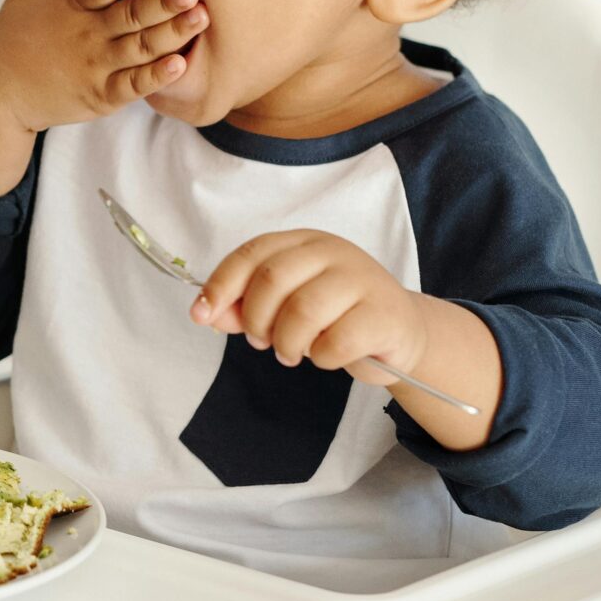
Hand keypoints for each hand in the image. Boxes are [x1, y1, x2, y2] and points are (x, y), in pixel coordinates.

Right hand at [0, 0, 205, 134]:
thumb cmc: (13, 38)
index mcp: (71, 4)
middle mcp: (86, 34)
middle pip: (129, 16)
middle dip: (161, 3)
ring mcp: (95, 66)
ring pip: (140, 48)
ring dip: (171, 34)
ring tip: (200, 18)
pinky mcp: (102, 95)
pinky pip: (133, 85)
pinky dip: (156, 76)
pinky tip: (180, 63)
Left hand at [191, 229, 428, 386]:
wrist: (400, 333)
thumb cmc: (336, 317)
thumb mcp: (286, 308)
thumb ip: (245, 307)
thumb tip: (207, 313)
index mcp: (304, 243)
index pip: (252, 254)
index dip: (221, 285)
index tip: (201, 315)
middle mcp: (333, 252)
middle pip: (272, 279)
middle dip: (256, 319)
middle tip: (261, 341)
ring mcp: (362, 279)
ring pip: (302, 311)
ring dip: (287, 343)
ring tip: (292, 352)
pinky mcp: (384, 313)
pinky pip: (336, 341)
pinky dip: (321, 358)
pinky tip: (327, 356)